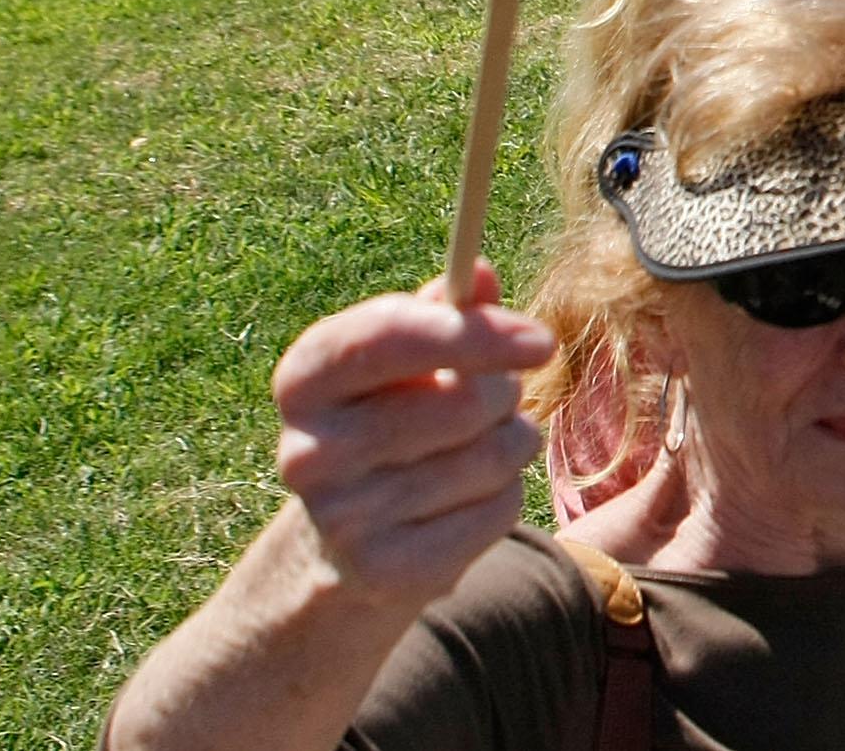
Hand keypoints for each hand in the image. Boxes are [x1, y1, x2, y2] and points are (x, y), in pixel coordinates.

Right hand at [269, 264, 551, 612]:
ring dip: (512, 443)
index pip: (386, 336)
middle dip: (505, 393)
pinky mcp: (385, 572)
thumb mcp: (411, 356)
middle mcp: (305, 451)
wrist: (349, 540)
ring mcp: (341, 519)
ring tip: (480, 447)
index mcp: (303, 380)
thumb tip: (482, 272)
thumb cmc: (395, 415)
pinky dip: (505, 496)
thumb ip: (448, 311)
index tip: (540, 340)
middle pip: (463, 401)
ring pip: (492, 456)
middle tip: (496, 400)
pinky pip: (497, 510)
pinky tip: (470, 498)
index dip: (473, 332)